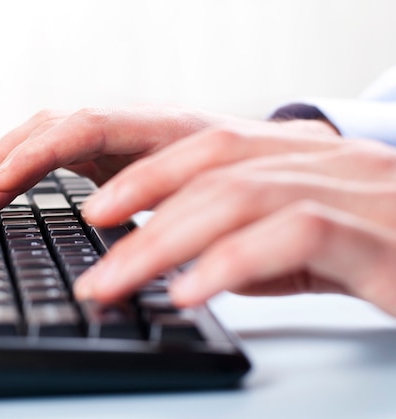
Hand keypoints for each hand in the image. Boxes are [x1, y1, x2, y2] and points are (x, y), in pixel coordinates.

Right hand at [0, 105, 331, 222]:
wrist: (277, 159)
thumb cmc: (254, 185)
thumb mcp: (226, 205)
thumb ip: (182, 225)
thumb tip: (132, 263)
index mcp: (164, 130)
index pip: (84, 131)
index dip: (36, 160)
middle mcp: (135, 125)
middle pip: (54, 126)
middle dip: (4, 163)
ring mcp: (122, 136)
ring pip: (49, 132)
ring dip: (4, 160)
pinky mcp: (115, 152)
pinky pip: (58, 147)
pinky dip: (25, 164)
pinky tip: (4, 184)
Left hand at [74, 129, 395, 316]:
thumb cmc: (386, 248)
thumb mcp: (304, 239)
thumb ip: (244, 237)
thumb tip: (179, 260)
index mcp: (296, 156)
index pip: (204, 144)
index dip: (143, 172)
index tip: (93, 211)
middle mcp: (322, 161)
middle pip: (211, 163)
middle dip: (138, 205)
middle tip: (90, 257)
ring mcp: (354, 192)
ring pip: (241, 195)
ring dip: (165, 241)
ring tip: (115, 281)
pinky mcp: (382, 237)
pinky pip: (296, 236)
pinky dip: (232, 263)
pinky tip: (190, 292)